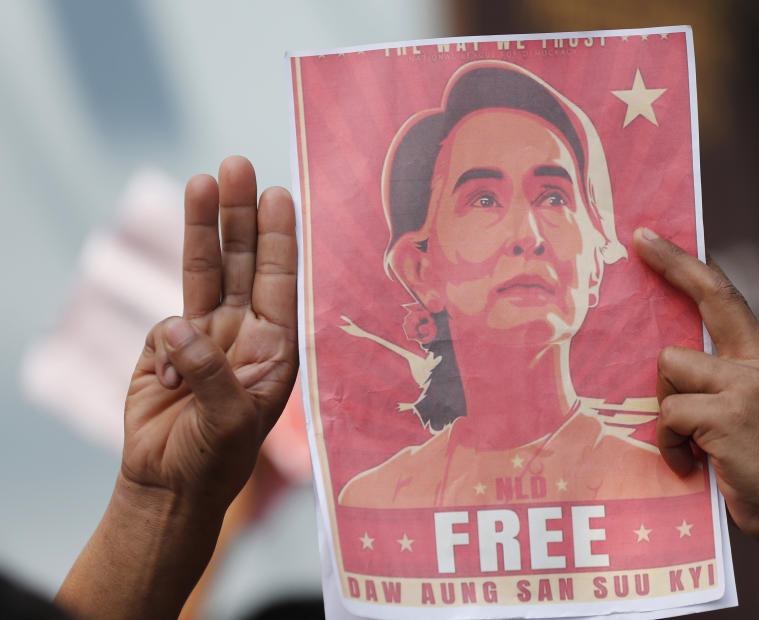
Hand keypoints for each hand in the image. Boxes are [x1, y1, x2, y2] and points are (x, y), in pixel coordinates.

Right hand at [122, 156, 297, 510]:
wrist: (169, 485)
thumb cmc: (216, 459)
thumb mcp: (229, 421)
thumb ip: (210, 371)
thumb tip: (178, 324)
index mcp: (275, 346)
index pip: (280, 280)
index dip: (279, 237)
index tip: (279, 193)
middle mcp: (244, 332)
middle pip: (242, 261)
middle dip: (239, 215)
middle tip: (236, 166)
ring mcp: (204, 335)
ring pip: (205, 271)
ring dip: (203, 227)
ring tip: (200, 180)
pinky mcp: (167, 347)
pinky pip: (164, 328)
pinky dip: (165, 346)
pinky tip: (170, 381)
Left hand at [632, 227, 758, 548]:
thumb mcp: (753, 410)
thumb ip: (722, 379)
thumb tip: (669, 360)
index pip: (725, 296)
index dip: (686, 264)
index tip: (650, 239)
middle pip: (703, 301)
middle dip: (668, 269)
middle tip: (638, 241)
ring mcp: (747, 387)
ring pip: (670, 368)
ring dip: (667, 409)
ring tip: (690, 443)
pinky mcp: (729, 416)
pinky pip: (668, 413)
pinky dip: (669, 443)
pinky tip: (690, 465)